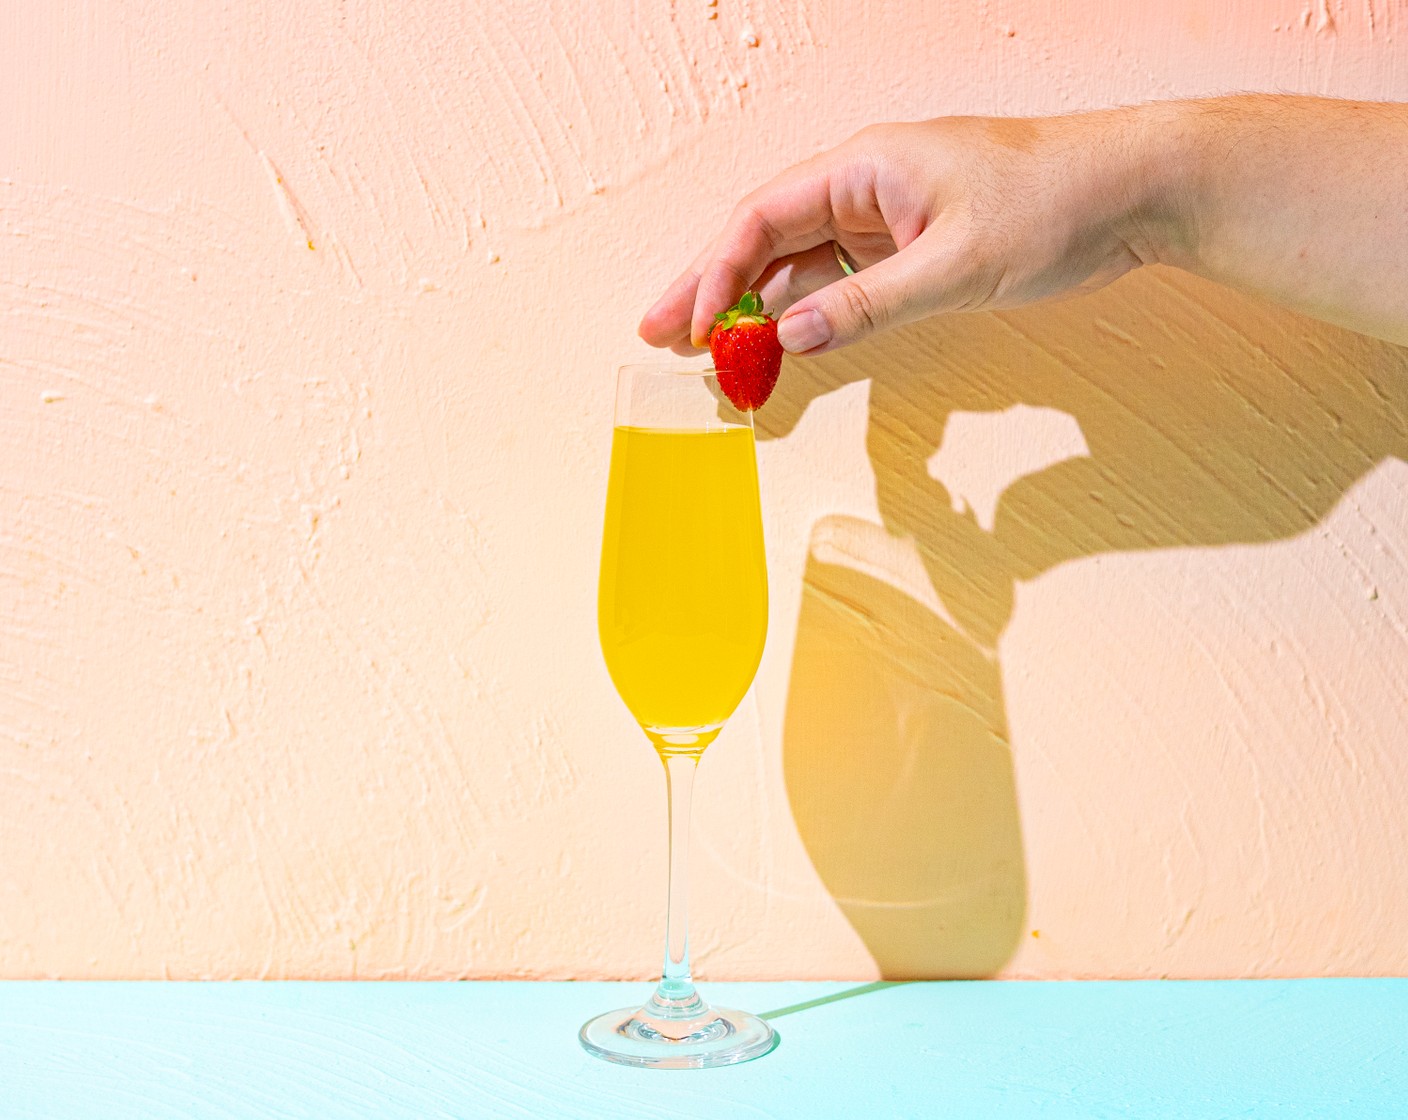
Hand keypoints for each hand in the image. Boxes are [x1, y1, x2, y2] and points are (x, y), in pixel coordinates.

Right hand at [639, 111, 1171, 356]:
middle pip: (765, 239)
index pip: (762, 218)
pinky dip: (809, 313)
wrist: (1133, 192)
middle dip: (712, 288)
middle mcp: (865, 184)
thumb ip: (868, 306)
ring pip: (799, 262)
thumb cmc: (1053, 202)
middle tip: (661, 335)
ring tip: (711, 353)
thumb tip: (792, 339)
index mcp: (865, 167)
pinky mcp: (912, 242)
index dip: (715, 273)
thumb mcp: (955, 264)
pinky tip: (782, 342)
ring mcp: (887, 214)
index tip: (686, 326)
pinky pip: (842, 278)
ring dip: (756, 307)